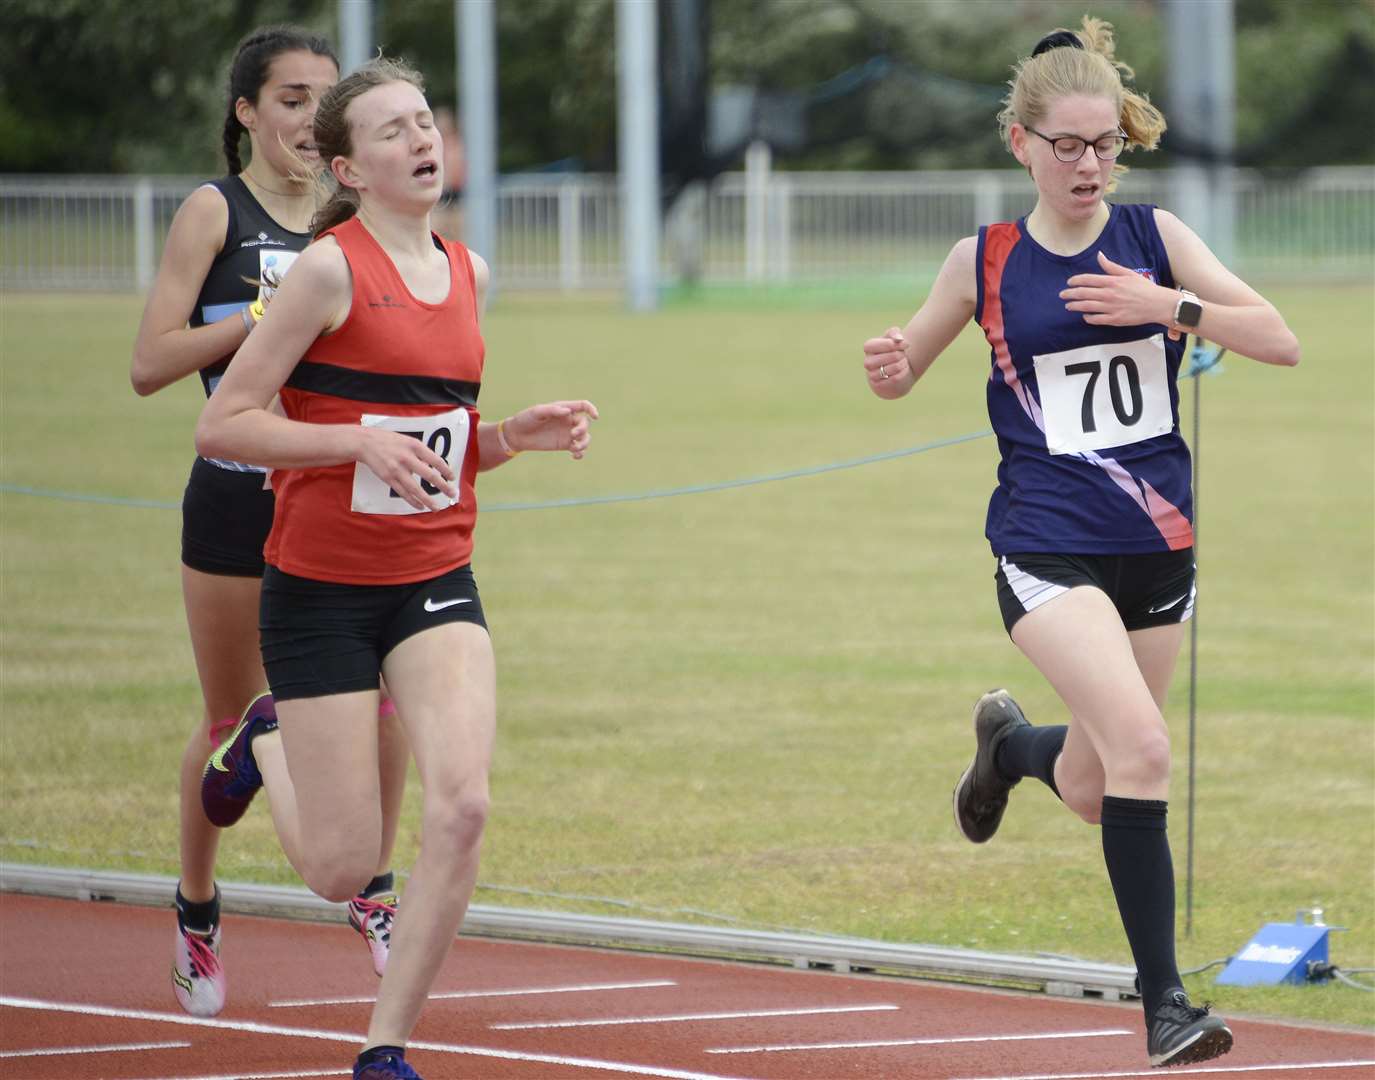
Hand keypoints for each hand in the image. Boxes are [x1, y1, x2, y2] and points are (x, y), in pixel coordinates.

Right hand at [355, 427, 455, 510]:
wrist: (366, 443)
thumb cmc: (389, 441)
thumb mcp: (408, 440)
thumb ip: (421, 452)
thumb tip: (435, 465)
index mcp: (414, 446)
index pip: (436, 460)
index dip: (446, 471)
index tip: (453, 478)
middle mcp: (407, 458)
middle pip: (429, 476)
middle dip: (443, 487)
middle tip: (452, 494)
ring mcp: (397, 469)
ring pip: (416, 489)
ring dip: (428, 500)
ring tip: (437, 508)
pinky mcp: (388, 478)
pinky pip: (403, 493)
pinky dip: (413, 501)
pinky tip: (421, 506)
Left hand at [505, 400, 598, 458]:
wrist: (517, 435)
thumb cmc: (526, 419)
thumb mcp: (537, 412)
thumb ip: (553, 410)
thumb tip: (568, 412)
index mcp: (564, 409)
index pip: (583, 406)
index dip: (592, 410)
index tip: (595, 417)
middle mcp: (568, 420)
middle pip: (585, 424)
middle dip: (583, 430)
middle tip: (573, 435)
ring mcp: (568, 433)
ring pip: (585, 438)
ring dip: (584, 443)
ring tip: (574, 448)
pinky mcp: (565, 445)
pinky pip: (578, 449)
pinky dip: (580, 453)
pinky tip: (575, 456)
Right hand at [861, 327, 908, 394]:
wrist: (893, 369)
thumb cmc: (892, 350)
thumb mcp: (893, 338)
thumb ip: (895, 333)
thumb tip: (898, 339)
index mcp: (868, 348)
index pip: (874, 345)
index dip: (889, 344)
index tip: (902, 343)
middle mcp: (867, 362)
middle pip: (886, 357)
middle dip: (899, 354)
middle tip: (903, 354)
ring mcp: (871, 375)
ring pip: (890, 368)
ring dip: (902, 364)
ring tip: (904, 361)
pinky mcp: (878, 385)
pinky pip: (894, 379)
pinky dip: (902, 373)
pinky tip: (904, 369)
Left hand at [1061, 251, 1180, 339]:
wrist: (1158, 304)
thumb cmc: (1144, 288)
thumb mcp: (1128, 273)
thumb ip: (1111, 266)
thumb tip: (1099, 256)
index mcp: (1112, 281)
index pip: (1088, 280)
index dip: (1076, 281)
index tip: (1069, 282)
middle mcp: (1109, 294)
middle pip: (1084, 293)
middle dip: (1070, 294)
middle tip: (1062, 295)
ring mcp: (1111, 308)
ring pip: (1087, 307)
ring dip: (1075, 306)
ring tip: (1068, 306)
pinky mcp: (1114, 319)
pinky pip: (1096, 319)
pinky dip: (1088, 317)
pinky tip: (1084, 316)